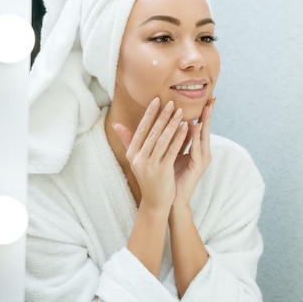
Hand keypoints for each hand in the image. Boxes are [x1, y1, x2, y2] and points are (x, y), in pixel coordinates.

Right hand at [112, 97, 187, 211]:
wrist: (155, 202)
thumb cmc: (148, 178)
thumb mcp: (136, 160)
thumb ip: (128, 141)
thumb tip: (116, 124)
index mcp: (132, 154)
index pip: (141, 129)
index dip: (149, 114)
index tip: (157, 100)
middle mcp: (138, 158)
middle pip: (152, 132)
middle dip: (163, 116)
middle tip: (172, 102)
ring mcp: (149, 165)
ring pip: (162, 140)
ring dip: (172, 124)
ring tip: (181, 111)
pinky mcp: (162, 171)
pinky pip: (172, 150)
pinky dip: (179, 137)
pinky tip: (186, 128)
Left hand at [171, 98, 215, 210]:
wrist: (171, 199)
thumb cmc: (169, 176)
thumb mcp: (169, 153)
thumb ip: (170, 139)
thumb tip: (166, 122)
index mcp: (196, 148)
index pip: (200, 127)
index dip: (203, 113)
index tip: (206, 98)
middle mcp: (202, 152)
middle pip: (206, 128)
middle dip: (209, 113)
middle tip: (212, 98)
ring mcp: (202, 159)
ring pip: (204, 136)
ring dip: (205, 122)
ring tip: (206, 107)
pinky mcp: (198, 166)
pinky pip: (197, 148)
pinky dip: (196, 137)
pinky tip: (195, 126)